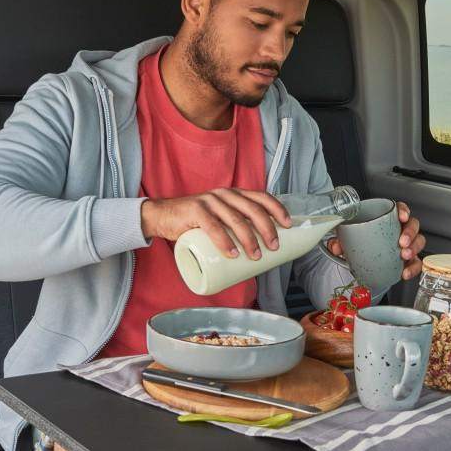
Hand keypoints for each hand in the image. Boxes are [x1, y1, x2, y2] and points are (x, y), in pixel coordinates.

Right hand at [140, 189, 291, 259]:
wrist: (162, 216)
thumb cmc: (194, 222)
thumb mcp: (219, 219)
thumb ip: (234, 227)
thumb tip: (259, 252)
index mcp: (234, 195)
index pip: (262, 197)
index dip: (277, 210)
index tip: (288, 225)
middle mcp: (224, 194)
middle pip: (253, 209)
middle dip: (267, 229)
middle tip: (274, 247)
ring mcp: (210, 201)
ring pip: (236, 219)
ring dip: (249, 239)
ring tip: (255, 256)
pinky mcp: (195, 210)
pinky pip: (213, 226)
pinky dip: (225, 241)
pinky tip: (232, 253)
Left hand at [328, 201, 425, 280]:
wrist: (362, 262)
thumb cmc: (360, 243)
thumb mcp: (347, 239)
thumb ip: (339, 241)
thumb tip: (336, 247)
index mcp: (387, 219)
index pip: (400, 209)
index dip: (404, 210)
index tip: (401, 216)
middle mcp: (399, 230)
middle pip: (413, 225)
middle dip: (410, 233)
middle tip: (401, 242)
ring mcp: (405, 245)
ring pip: (418, 242)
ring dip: (414, 248)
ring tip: (404, 256)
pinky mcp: (408, 261)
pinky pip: (416, 263)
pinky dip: (413, 268)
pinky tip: (405, 272)